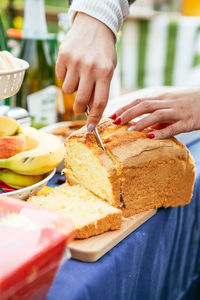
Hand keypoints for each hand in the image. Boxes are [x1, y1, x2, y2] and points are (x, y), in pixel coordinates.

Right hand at [56, 12, 116, 130]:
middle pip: (81, 101)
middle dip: (80, 108)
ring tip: (79, 76)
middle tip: (81, 106)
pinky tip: (73, 66)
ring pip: (68, 91)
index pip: (99, 102)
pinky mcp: (63, 56)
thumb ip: (100, 89)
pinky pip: (60, 77)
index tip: (90, 129)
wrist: (94, 26)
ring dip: (73, 89)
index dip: (94, 118)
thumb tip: (89, 110)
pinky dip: (65, 76)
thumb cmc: (103, 53)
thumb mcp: (108, 70)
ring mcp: (75, 62)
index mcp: (105, 73)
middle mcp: (90, 68)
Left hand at [110, 89, 199, 138]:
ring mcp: (177, 111)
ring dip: (141, 122)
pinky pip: (173, 127)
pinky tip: (151, 137)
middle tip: (114, 122)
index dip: (124, 108)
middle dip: (127, 113)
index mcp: (162, 98)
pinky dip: (161, 132)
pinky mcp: (188, 121)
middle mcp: (167, 102)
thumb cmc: (190, 104)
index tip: (112, 116)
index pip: (139, 101)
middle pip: (144, 105)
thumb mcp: (171, 107)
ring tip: (128, 130)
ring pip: (156, 114)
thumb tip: (145, 129)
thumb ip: (158, 117)